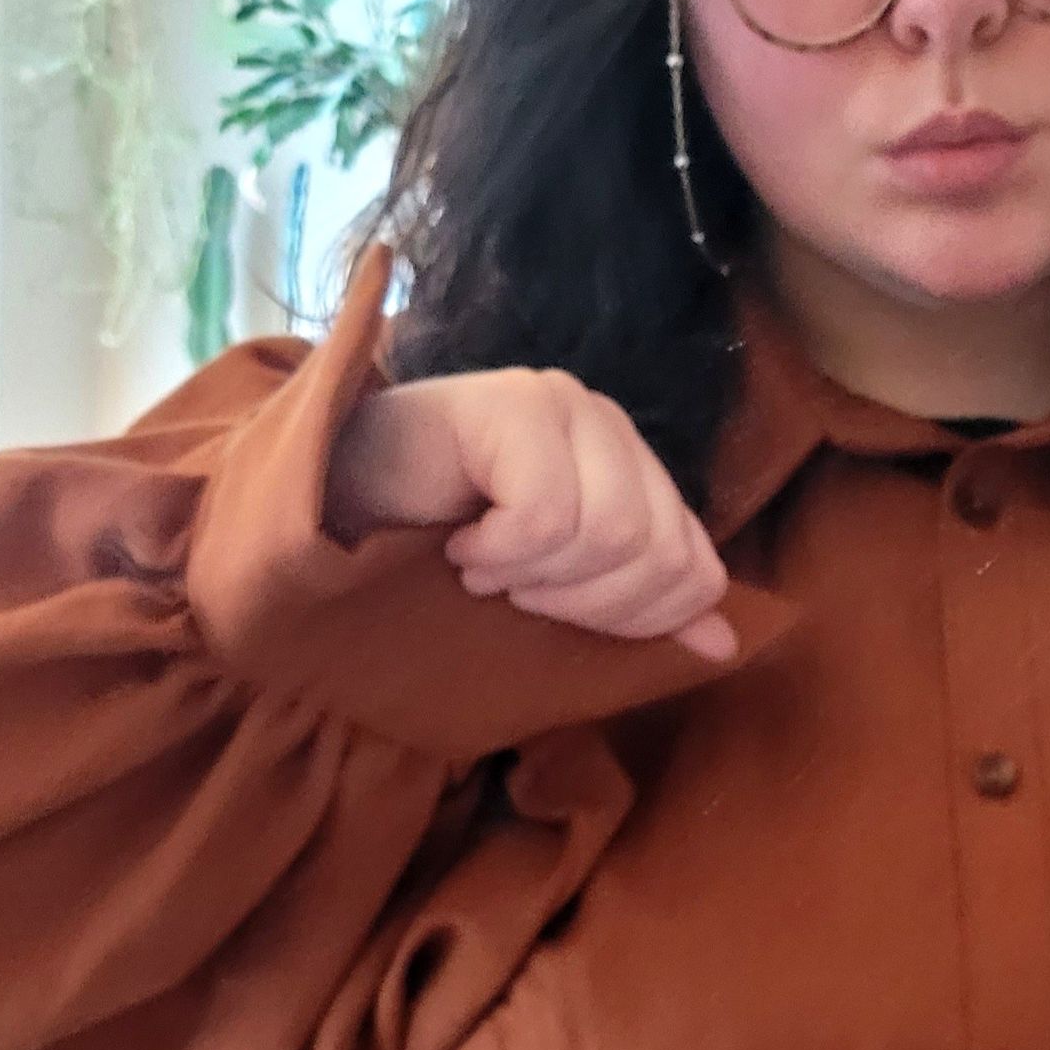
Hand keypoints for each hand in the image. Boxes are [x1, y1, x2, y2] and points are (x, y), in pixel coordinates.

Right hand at [326, 367, 738, 663]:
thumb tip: (722, 645)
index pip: (698, 571)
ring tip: (481, 565)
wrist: (327, 510)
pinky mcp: (512, 404)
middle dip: (584, 603)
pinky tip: (460, 542)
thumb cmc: (439, 556)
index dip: (637, 620)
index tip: (561, 617)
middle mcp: (612, 428)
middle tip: (515, 593)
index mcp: (636, 472)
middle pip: (660, 558)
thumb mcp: (554, 597)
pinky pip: (547, 516)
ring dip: (534, 577)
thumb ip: (638, 612)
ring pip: (612, 536)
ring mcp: (564, 406)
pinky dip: (500, 553)